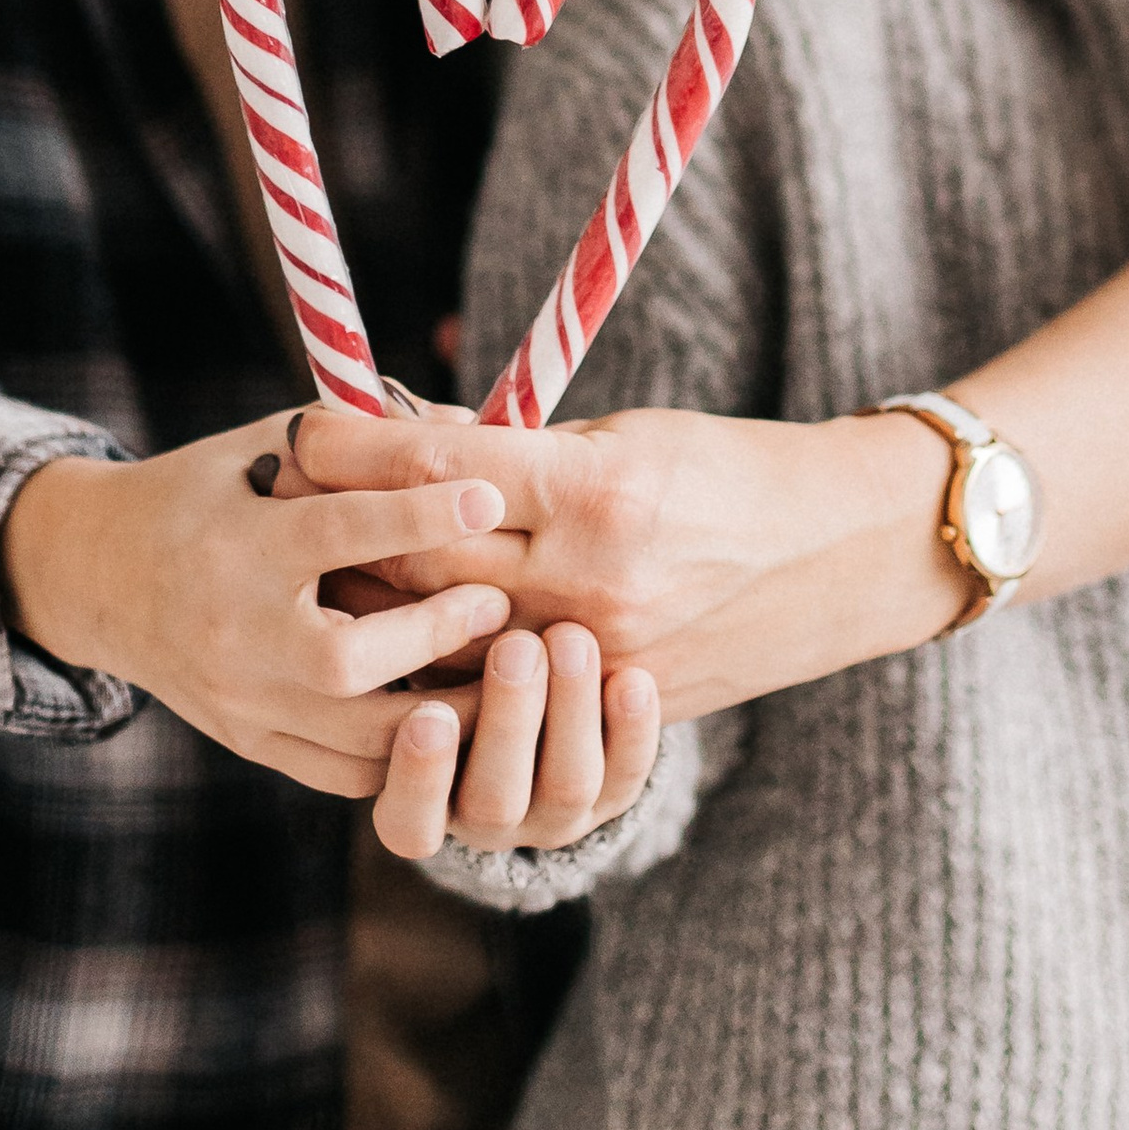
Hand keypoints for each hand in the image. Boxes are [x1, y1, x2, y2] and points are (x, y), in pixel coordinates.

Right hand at [0, 416, 518, 796]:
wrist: (101, 577)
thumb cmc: (205, 491)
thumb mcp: (266, 442)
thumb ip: (362, 433)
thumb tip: (468, 425)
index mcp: (237, 545)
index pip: (335, 532)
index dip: (419, 515)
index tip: (491, 498)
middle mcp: (235, 632)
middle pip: (346, 661)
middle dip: (435, 634)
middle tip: (502, 602)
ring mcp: (241, 700)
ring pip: (355, 738)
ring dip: (444, 712)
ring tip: (508, 675)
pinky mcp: (251, 743)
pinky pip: (342, 773)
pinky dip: (406, 753)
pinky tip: (457, 717)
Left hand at [287, 402, 961, 720]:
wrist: (841, 553)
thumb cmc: (732, 466)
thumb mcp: (626, 432)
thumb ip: (522, 446)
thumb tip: (413, 434)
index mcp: (596, 489)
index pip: (443, 469)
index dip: (359, 448)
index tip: (304, 425)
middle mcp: (590, 580)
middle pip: (424, 562)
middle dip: (346, 526)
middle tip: (287, 495)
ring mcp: (601, 655)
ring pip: (447, 643)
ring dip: (378, 606)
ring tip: (325, 572)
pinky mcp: (613, 704)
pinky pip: (503, 696)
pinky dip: (443, 670)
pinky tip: (397, 649)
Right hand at [372, 624, 659, 863]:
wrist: (542, 682)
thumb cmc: (449, 656)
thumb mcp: (418, 660)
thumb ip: (401, 641)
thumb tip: (373, 574)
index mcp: (421, 801)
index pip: (408, 820)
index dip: (420, 777)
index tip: (430, 715)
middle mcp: (486, 815)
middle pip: (494, 799)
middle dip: (507, 721)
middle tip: (515, 647)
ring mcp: (554, 809)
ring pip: (566, 784)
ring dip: (569, 709)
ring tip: (570, 638)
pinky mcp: (615, 790)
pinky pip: (630, 773)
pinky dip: (633, 728)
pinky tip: (631, 677)